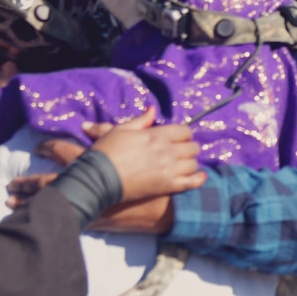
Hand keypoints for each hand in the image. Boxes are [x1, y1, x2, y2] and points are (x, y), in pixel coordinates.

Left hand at [5, 109, 201, 228]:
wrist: (165, 202)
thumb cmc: (152, 172)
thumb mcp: (139, 144)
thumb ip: (120, 129)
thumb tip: (99, 118)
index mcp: (93, 162)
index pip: (64, 151)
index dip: (49, 148)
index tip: (38, 148)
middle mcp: (86, 183)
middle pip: (49, 182)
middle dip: (28, 183)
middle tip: (11, 185)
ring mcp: (88, 203)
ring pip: (52, 204)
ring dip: (30, 205)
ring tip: (11, 205)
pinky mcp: (94, 220)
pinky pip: (65, 222)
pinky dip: (49, 223)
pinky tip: (35, 226)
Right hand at [86, 108, 202, 203]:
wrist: (97, 179)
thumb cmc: (106, 152)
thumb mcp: (121, 130)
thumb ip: (141, 120)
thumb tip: (153, 109)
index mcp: (157, 135)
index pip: (185, 131)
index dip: (183, 135)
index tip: (178, 139)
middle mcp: (167, 151)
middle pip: (192, 147)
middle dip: (188, 148)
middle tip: (182, 153)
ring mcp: (169, 169)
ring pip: (193, 164)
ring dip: (190, 164)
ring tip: (184, 165)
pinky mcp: (167, 186)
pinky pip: (192, 182)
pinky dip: (199, 179)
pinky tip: (199, 176)